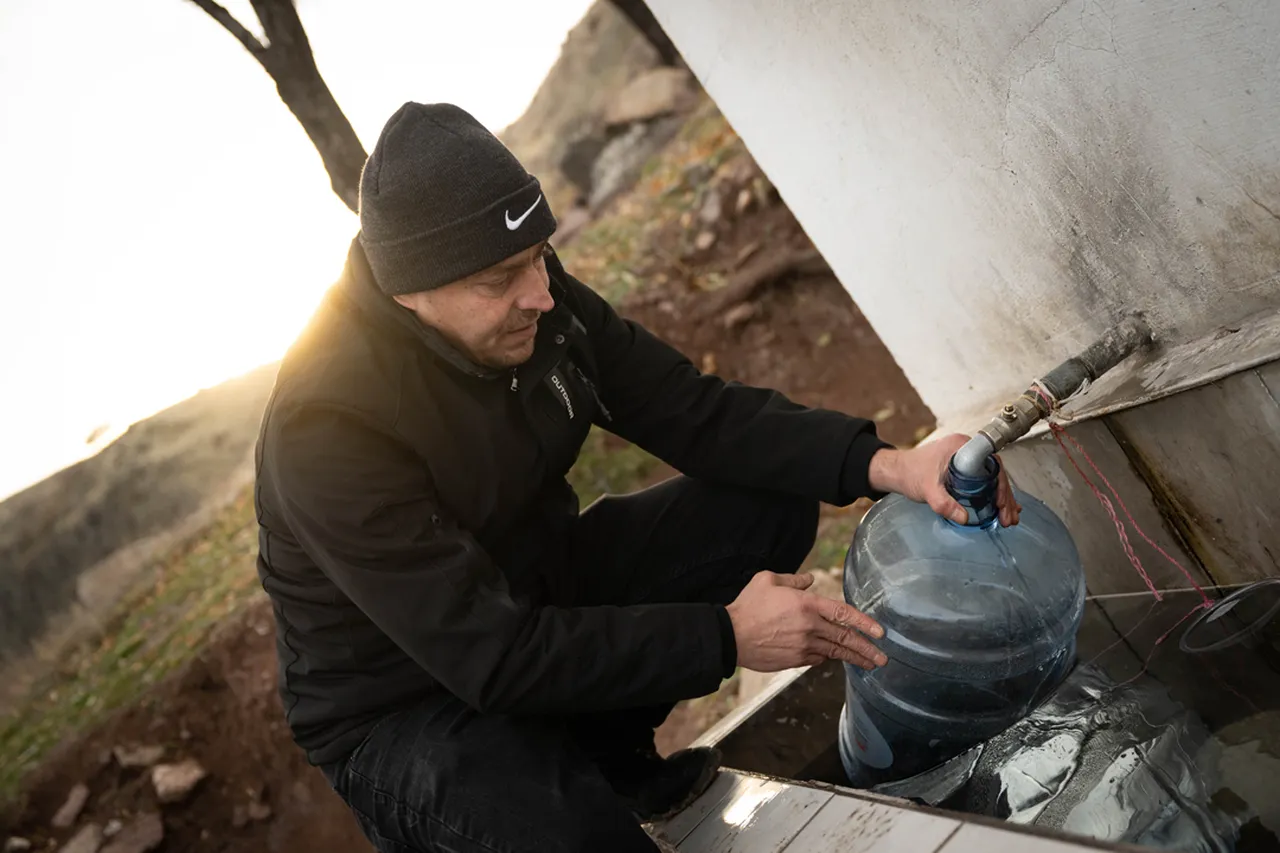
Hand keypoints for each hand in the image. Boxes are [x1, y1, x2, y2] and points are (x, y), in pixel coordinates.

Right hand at [725, 571, 887, 671]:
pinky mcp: (794, 660)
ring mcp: (803, 646)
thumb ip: (793, 580)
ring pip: (835, 653)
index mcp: (807, 605)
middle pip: (845, 639)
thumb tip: (809, 580)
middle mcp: (810, 627)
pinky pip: (817, 659)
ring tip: (869, 665)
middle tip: (883, 658)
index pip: (844, 613)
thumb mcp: (768, 580)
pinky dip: (828, 658)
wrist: (731, 635)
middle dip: (867, 649)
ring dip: (854, 659)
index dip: (865, 623)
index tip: (880, 632)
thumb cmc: (748, 606)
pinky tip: (835, 659)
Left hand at [868, 434, 1020, 526]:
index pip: (992, 464)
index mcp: (961, 446)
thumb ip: (944, 503)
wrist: (896, 472)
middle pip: (995, 473)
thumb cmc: (909, 473)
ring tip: (1007, 519)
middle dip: (1004, 497)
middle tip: (1008, 517)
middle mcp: (967, 450)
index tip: (1001, 503)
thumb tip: (965, 518)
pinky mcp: (963, 470)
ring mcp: (966, 459)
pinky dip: (992, 495)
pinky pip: (984, 481)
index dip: (1001, 484)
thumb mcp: (927, 489)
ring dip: (1001, 499)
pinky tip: (1000, 509)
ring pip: (992, 479)